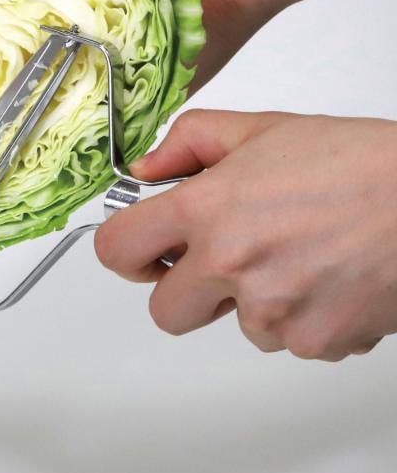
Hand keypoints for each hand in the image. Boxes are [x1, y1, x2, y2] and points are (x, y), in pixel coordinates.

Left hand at [95, 110, 396, 360]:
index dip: (124, 250)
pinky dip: (296, 315)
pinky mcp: (312, 342)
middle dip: (185, 290)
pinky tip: (322, 277)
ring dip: (251, 300)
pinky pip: (284, 339)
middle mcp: (231, 265)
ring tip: (294, 256)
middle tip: (221, 259)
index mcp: (207, 209)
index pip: (118, 250)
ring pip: (233, 326)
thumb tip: (145, 170)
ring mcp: (272, 312)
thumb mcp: (261, 130)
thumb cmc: (355, 163)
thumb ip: (189, 143)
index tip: (141, 248)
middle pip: (165, 311)